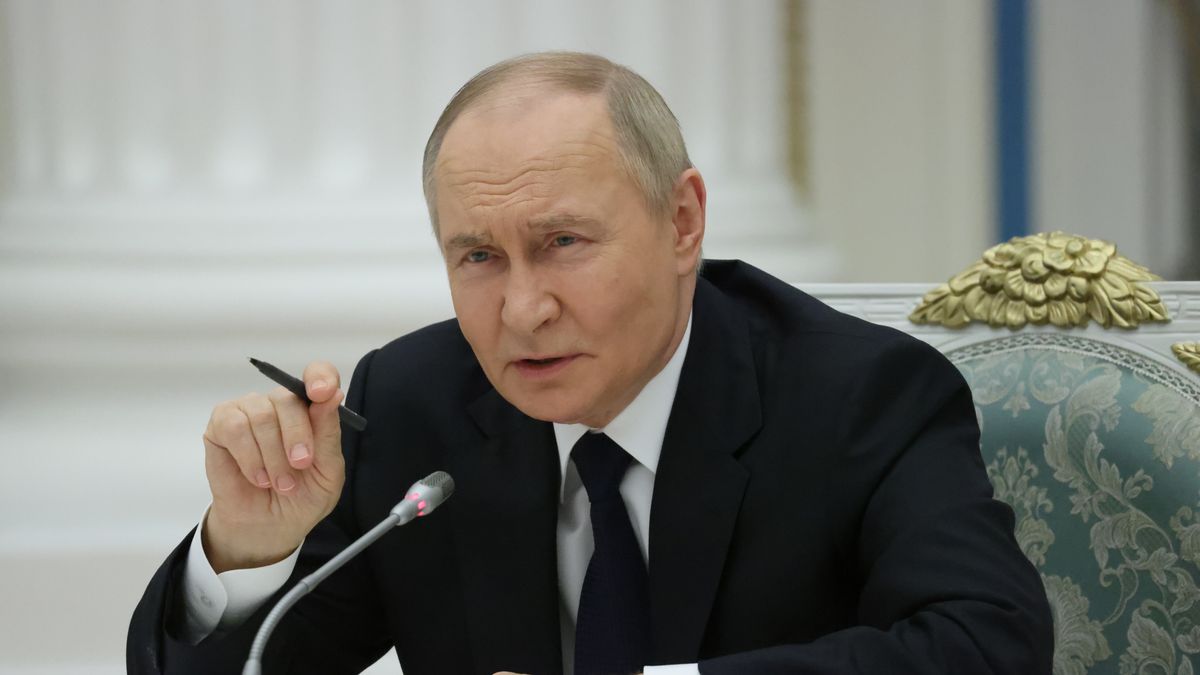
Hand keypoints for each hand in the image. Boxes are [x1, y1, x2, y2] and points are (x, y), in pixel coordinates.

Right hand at [201, 361, 345, 572]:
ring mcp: (249, 411)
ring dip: (272, 455)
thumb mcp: (328, 471)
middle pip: (287, 398)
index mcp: (311, 409)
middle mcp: (280, 403)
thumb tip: (331, 396)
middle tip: (300, 465)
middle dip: (297, 436)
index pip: (318, 374)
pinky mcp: (221, 425)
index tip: (323, 393)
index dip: (321, 377)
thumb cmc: (302, 496)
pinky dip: (248, 456)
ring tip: (278, 482)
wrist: (270, 525)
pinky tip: (257, 476)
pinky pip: (234, 427)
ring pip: (261, 415)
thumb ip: (328, 433)